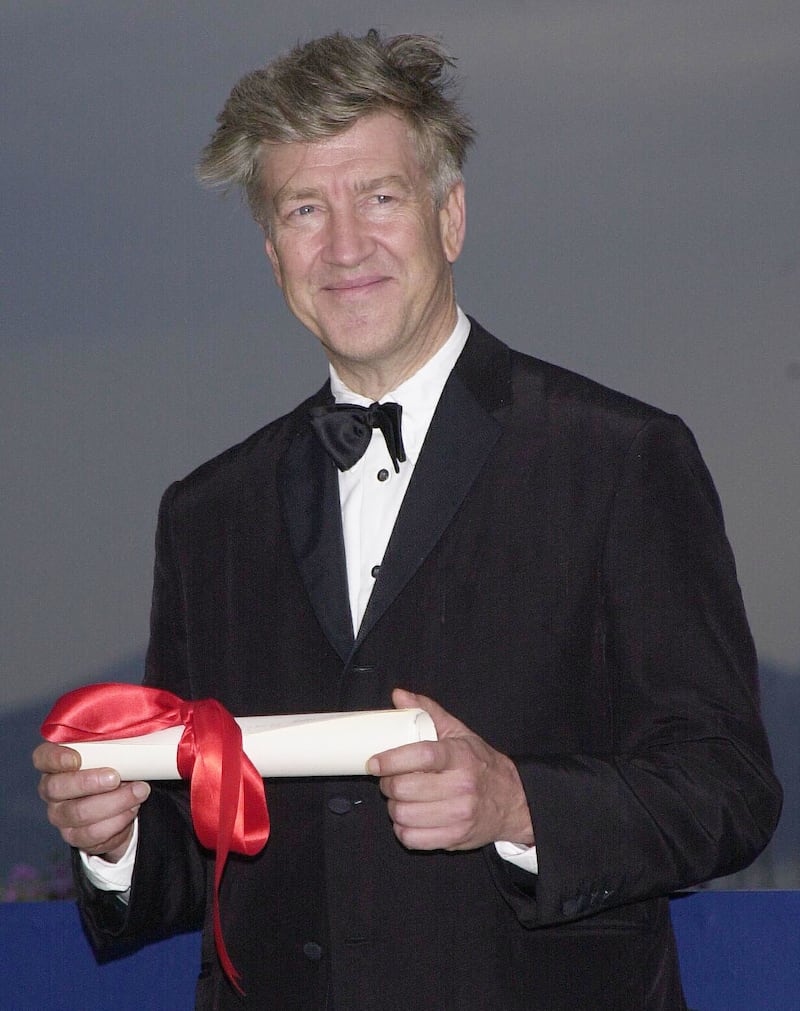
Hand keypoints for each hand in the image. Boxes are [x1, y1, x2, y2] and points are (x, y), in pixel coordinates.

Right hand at [33, 742, 149, 861]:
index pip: (43, 757)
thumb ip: (114, 745)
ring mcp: (60, 815)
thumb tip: (135, 738)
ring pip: (79, 812)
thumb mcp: (112, 753)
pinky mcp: (74, 836)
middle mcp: (51, 789)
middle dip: (89, 782)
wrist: (119, 805)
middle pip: (56, 787)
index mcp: (55, 763)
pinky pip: (94, 833)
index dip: (55, 758)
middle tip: (115, 777)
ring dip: (114, 802)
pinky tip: (132, 809)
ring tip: (138, 792)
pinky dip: (118, 820)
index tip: (75, 758)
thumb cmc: (113, 769)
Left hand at [368, 688, 534, 851]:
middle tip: (390, 779)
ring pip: (404, 815)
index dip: (392, 759)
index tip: (374, 762)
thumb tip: (398, 695)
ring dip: (394, 807)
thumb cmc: (480, 764)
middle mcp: (462, 786)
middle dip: (388, 784)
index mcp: (460, 756)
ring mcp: (459, 815)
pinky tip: (410, 817)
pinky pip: (412, 838)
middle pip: (406, 789)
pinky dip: (403, 829)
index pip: (421, 756)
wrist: (513, 801)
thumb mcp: (459, 733)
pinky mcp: (455, 838)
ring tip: (400, 798)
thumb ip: (428, 711)